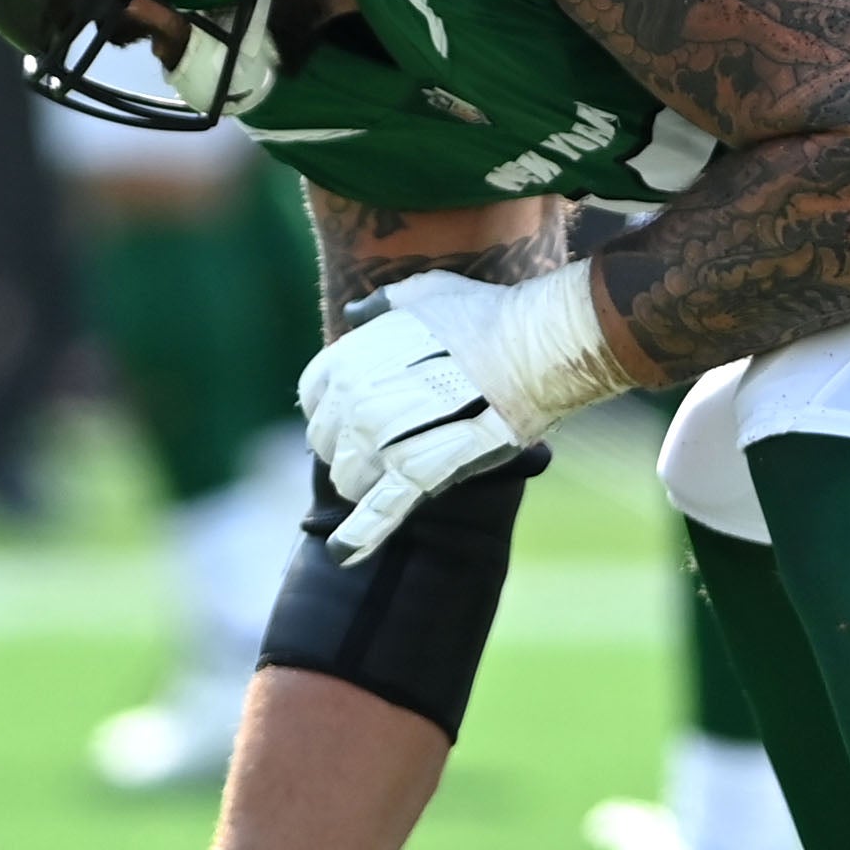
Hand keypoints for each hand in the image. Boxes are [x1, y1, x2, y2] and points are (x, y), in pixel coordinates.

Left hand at [299, 265, 630, 556]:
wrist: (534, 347)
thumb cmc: (484, 315)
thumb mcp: (424, 295)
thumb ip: (383, 306)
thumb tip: (355, 312)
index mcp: (348, 359)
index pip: (315, 397)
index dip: (335, 408)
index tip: (357, 412)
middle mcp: (354, 401)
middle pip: (327, 444)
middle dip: (348, 446)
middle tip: (385, 443)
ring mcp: (383, 441)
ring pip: (351, 480)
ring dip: (366, 481)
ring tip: (396, 473)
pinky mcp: (418, 474)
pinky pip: (380, 511)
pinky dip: (360, 536)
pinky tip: (343, 554)